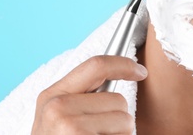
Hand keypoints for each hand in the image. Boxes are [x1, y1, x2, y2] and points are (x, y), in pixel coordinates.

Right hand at [31, 55, 147, 133]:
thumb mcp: (59, 117)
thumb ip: (82, 96)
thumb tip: (124, 72)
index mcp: (52, 95)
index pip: (96, 65)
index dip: (124, 65)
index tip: (141, 71)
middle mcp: (57, 107)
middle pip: (118, 99)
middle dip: (118, 118)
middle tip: (97, 134)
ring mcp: (68, 127)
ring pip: (125, 119)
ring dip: (119, 134)